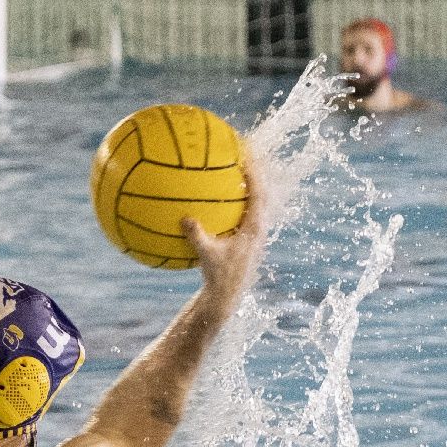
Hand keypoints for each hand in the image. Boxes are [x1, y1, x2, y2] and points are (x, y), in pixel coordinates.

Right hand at [182, 152, 266, 298]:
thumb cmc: (218, 277)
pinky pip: (244, 211)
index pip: (259, 194)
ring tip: (236, 164)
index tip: (247, 153)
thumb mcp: (206, 256)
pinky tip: (219, 192)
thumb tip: (185, 218)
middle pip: (261, 191)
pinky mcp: (247, 237)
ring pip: (255, 201)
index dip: (255, 173)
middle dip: (254, 170)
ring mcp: (254, 232)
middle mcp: (258, 227)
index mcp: (254, 229)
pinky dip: (236, 198)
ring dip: (248, 182)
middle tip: (244, 150)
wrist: (227, 296)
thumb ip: (197, 236)